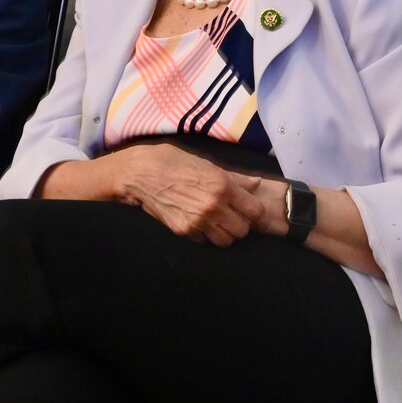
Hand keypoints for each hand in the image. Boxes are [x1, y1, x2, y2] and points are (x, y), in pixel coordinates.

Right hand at [110, 144, 269, 245]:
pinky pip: (204, 241)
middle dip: (241, 225)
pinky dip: (204, 235)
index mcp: (222, 185)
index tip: (261, 220)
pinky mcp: (184, 231)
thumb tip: (256, 183)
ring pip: (225, 240)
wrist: (140, 173)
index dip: (262, 218)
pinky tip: (198, 222)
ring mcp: (198, 221)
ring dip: (224, 233)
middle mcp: (213, 205)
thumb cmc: (172, 162)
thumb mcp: (206, 163)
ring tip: (216, 222)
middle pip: (242, 230)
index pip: (255, 210)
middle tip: (233, 217)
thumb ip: (234, 177)